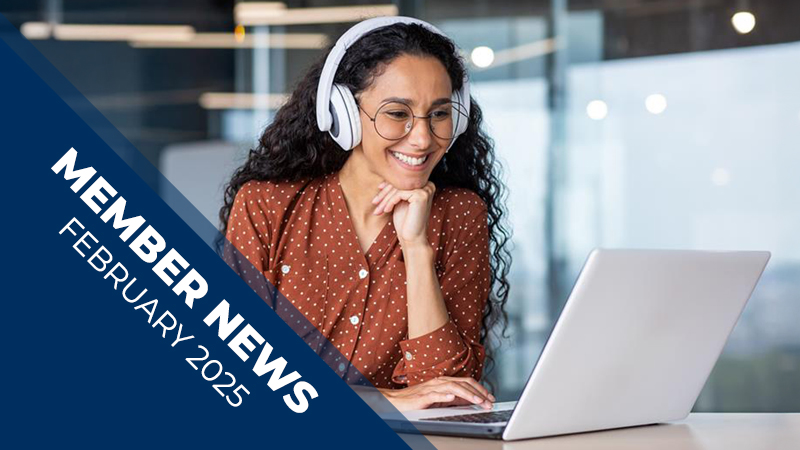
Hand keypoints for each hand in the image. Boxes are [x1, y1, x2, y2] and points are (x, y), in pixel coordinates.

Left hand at [372, 181, 435, 247]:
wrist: (412, 238)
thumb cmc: (405, 221)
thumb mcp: (399, 202)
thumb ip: (397, 189)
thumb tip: (383, 177)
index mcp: (425, 185)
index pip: (403, 180)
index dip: (388, 185)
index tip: (378, 190)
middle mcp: (428, 185)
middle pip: (400, 183)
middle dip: (384, 193)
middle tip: (374, 202)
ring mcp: (426, 189)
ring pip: (398, 188)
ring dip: (385, 199)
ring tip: (378, 209)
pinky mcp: (421, 195)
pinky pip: (399, 194)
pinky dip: (390, 202)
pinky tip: (386, 211)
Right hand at [379, 377, 494, 411]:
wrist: (396, 400)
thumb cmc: (416, 400)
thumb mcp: (440, 399)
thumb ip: (454, 398)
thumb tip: (470, 400)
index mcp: (444, 381)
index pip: (466, 382)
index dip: (480, 389)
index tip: (490, 397)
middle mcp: (439, 382)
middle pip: (463, 383)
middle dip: (478, 393)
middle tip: (489, 401)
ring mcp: (431, 388)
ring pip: (452, 387)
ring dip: (467, 394)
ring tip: (477, 400)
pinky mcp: (422, 396)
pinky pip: (435, 394)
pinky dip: (444, 395)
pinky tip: (453, 398)